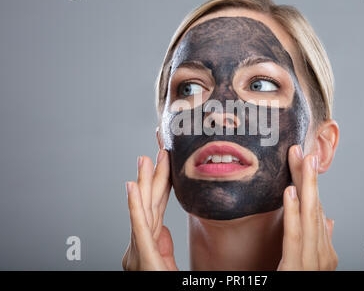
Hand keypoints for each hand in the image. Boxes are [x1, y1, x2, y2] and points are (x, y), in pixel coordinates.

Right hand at [122, 150, 177, 270]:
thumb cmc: (159, 284)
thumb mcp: (165, 264)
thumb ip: (163, 246)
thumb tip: (164, 230)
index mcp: (149, 244)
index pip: (157, 209)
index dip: (161, 185)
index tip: (166, 165)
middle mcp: (140, 244)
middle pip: (150, 204)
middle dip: (154, 176)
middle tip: (159, 152)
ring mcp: (138, 251)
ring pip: (144, 209)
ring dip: (144, 181)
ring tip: (145, 159)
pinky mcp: (142, 256)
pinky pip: (139, 227)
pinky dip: (134, 205)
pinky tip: (131, 186)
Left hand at [277, 145, 337, 270]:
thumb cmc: (298, 280)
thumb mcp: (308, 261)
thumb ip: (320, 240)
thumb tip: (329, 219)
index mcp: (324, 251)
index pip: (317, 211)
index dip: (310, 184)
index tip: (303, 161)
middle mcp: (323, 254)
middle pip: (315, 208)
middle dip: (308, 178)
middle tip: (302, 150)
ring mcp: (313, 263)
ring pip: (309, 217)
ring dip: (305, 186)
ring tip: (301, 161)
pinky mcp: (297, 269)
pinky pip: (295, 237)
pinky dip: (293, 212)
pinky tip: (289, 192)